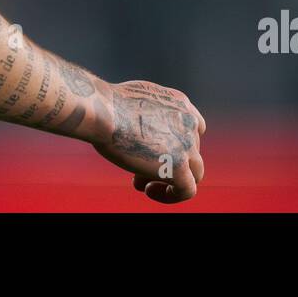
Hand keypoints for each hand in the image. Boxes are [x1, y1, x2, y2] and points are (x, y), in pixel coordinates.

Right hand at [91, 80, 205, 203]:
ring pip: (193, 172)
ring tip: (141, 182)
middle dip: (165, 162)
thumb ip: (147, 114)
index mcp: (181, 103)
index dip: (173, 143)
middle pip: (189, 152)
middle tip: (137, 168)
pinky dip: (171, 195)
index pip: (192, 129)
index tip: (150, 149)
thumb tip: (137, 128)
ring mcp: (188, 145)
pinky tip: (148, 190)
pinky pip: (187, 190)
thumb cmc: (107, 105)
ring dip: (169, 179)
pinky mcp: (179, 166)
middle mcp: (189, 122)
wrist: (103, 111)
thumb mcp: (136, 101)